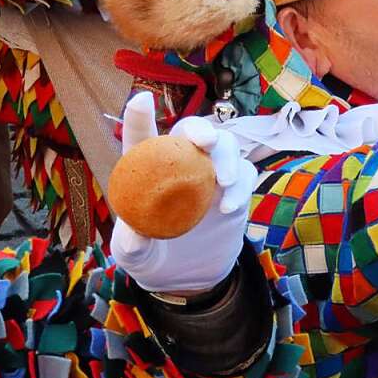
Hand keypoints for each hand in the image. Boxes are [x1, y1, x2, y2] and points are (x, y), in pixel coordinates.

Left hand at [111, 92, 256, 293]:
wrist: (186, 278)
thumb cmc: (150, 255)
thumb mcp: (134, 255)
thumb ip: (132, 245)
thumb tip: (136, 238)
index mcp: (147, 168)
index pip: (141, 138)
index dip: (139, 118)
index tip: (141, 100)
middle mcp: (180, 163)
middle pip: (192, 130)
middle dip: (200, 129)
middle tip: (205, 143)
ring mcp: (210, 174)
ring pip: (226, 145)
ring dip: (227, 155)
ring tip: (223, 181)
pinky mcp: (235, 189)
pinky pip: (245, 174)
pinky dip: (241, 185)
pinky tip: (228, 206)